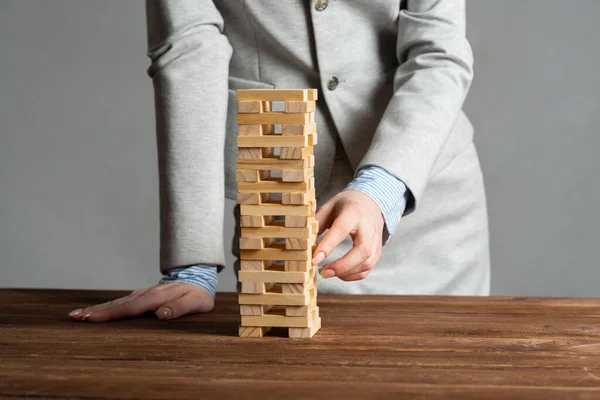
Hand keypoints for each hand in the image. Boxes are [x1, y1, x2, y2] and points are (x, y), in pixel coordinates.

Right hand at [68, 282, 213, 321]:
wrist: (199, 278)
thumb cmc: (198, 294)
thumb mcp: (196, 302)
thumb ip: (180, 307)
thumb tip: (161, 315)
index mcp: (157, 297)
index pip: (131, 308)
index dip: (112, 314)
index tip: (92, 319)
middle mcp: (146, 294)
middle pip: (119, 304)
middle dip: (96, 312)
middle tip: (75, 317)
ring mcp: (142, 294)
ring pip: (117, 302)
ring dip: (97, 309)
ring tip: (77, 315)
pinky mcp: (141, 296)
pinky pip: (122, 302)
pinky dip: (107, 306)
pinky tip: (94, 312)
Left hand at [313, 190, 383, 280]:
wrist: (371, 202)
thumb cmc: (347, 205)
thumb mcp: (329, 206)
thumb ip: (318, 222)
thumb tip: (306, 242)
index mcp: (353, 213)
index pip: (341, 230)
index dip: (328, 246)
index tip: (315, 259)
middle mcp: (368, 227)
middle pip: (362, 251)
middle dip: (342, 266)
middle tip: (323, 272)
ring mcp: (375, 241)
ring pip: (367, 263)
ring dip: (346, 273)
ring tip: (328, 272)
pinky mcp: (377, 251)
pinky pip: (368, 268)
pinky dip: (353, 275)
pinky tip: (340, 273)